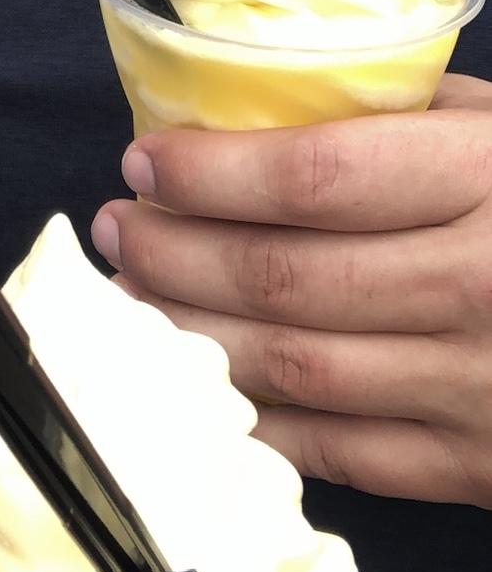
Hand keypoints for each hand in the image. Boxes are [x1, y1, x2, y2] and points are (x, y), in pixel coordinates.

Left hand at [91, 74, 491, 506]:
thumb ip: (400, 116)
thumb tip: (261, 107)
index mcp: (490, 180)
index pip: (313, 179)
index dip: (208, 174)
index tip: (142, 160)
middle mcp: (485, 286)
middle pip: (285, 278)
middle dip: (173, 253)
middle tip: (117, 227)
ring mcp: (485, 388)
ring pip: (297, 369)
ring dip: (189, 334)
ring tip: (130, 295)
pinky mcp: (483, 464)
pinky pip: (344, 451)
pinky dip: (256, 417)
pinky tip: (200, 378)